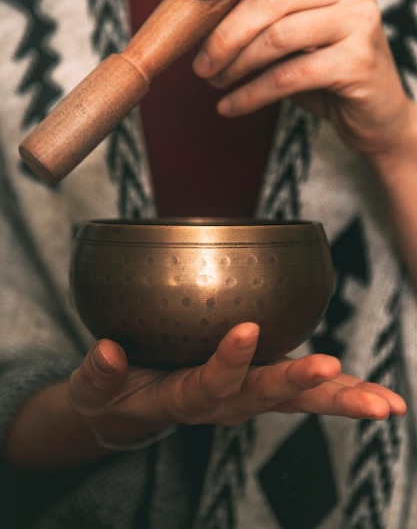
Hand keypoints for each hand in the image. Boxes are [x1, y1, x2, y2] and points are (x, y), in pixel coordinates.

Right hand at [68, 322, 405, 447]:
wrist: (139, 410)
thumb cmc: (118, 393)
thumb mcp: (95, 389)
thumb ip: (99, 374)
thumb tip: (106, 349)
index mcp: (185, 399)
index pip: (209, 383)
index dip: (227, 360)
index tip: (246, 329)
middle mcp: (226, 402)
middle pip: (266, 397)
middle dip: (299, 386)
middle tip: (333, 371)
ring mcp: (250, 395)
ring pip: (299, 400)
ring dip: (341, 398)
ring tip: (386, 405)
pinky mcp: (264, 385)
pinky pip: (308, 392)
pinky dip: (343, 391)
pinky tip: (383, 397)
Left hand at [189, 0, 415, 157]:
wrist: (373, 110)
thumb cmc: (323, 67)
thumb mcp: (292, 30)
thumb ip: (260, 13)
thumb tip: (198, 11)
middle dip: (224, 34)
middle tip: (200, 64)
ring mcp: (359, 20)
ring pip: (277, 38)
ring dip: (235, 66)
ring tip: (215, 83)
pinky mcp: (358, 61)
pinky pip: (288, 77)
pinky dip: (250, 95)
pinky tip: (229, 107)